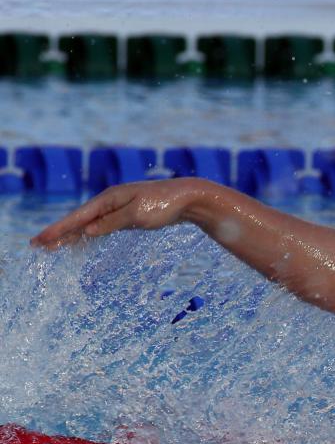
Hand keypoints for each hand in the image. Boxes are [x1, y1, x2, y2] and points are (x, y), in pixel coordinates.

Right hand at [30, 178, 207, 248]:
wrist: (188, 197)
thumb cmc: (164, 205)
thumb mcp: (137, 215)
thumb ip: (112, 223)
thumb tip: (88, 230)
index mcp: (109, 198)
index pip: (78, 217)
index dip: (58, 229)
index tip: (41, 240)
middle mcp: (110, 201)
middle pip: (79, 220)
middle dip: (59, 233)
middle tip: (37, 245)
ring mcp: (119, 208)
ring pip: (89, 223)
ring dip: (71, 235)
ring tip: (53, 245)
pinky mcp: (128, 215)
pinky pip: (102, 226)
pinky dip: (89, 234)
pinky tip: (83, 241)